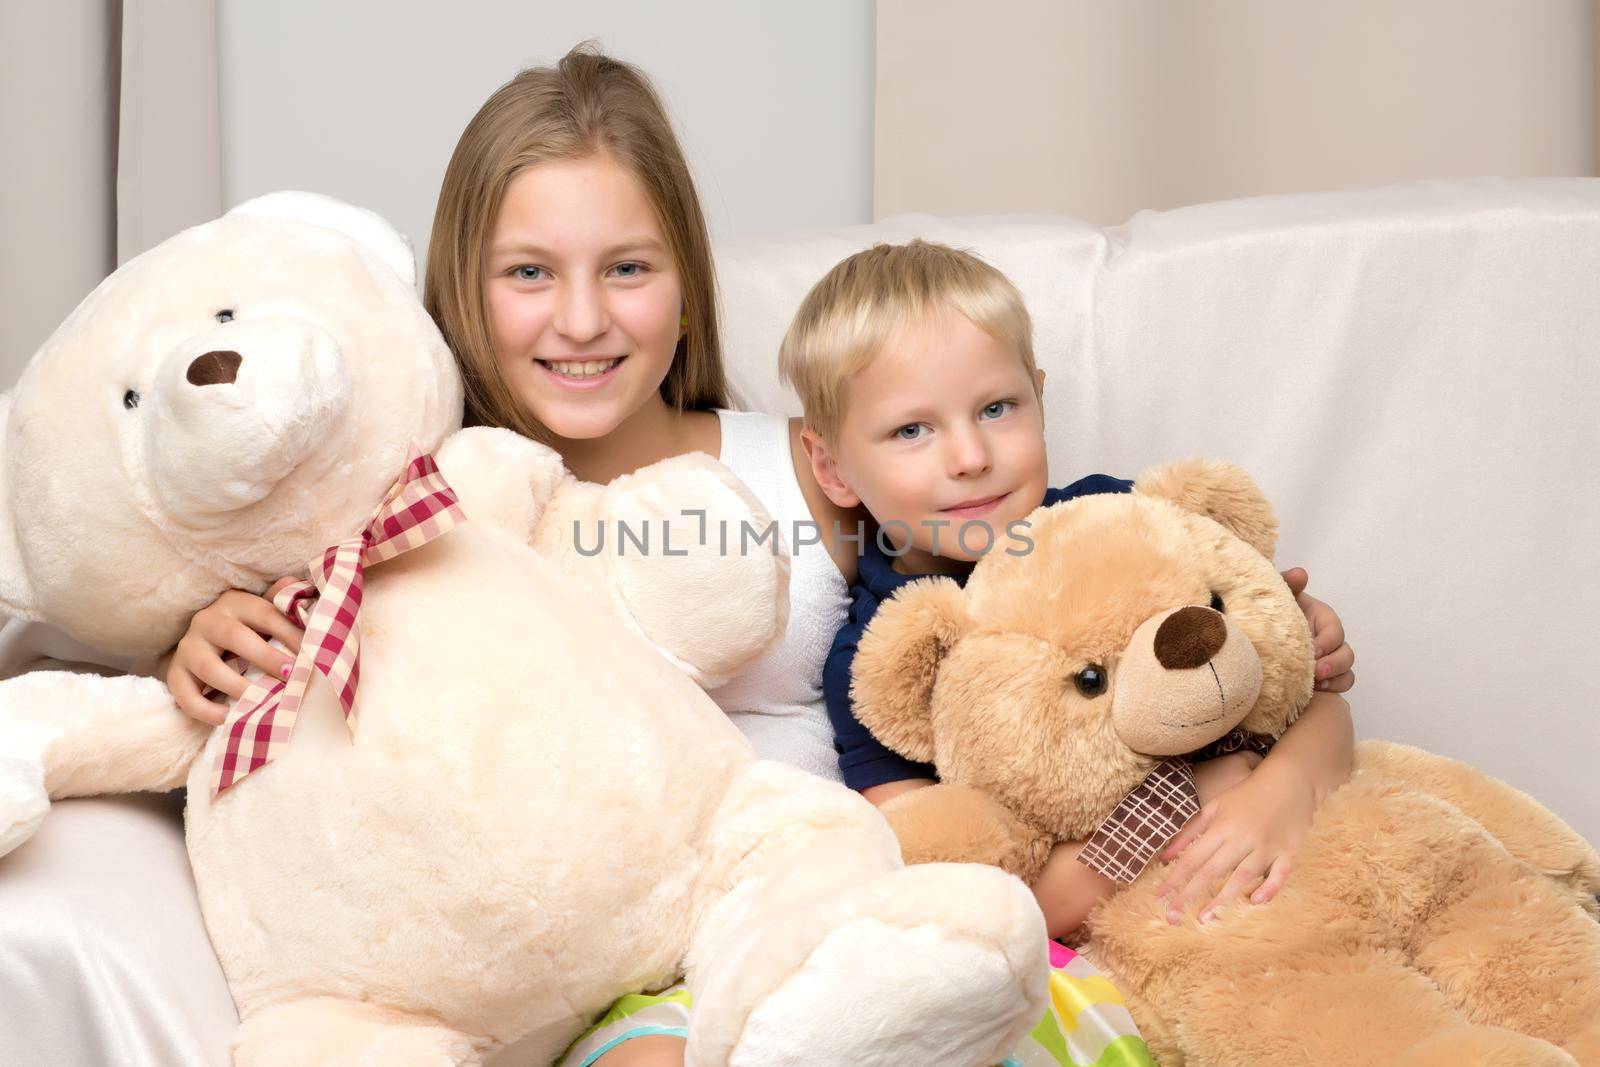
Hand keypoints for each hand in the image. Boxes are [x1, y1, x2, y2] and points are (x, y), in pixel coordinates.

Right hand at [165, 581, 301, 724]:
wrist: (202, 643)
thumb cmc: (245, 629)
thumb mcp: (261, 613)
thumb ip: (279, 603)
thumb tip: (297, 583)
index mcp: (235, 603)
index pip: (265, 614)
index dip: (289, 632)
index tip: (313, 653)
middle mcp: (208, 621)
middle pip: (235, 637)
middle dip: (266, 657)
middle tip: (292, 676)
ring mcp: (188, 647)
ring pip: (208, 667)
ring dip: (236, 685)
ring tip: (260, 701)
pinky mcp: (175, 673)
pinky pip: (184, 693)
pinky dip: (204, 709)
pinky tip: (227, 717)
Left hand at [1156, 759, 1316, 923]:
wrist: (1289, 780)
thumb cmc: (1247, 794)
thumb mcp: (1214, 807)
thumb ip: (1189, 830)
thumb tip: (1165, 856)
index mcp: (1221, 827)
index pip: (1192, 858)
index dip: (1174, 879)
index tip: (1159, 898)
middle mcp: (1241, 837)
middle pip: (1212, 870)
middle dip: (1190, 894)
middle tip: (1174, 917)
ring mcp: (1266, 845)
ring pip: (1243, 875)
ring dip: (1224, 897)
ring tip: (1206, 917)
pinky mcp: (1289, 851)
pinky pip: (1280, 873)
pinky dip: (1270, 888)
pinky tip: (1256, 901)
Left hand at [1281, 567, 1354, 692]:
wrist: (1258, 634)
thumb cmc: (1272, 612)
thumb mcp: (1278, 595)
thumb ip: (1287, 582)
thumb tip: (1299, 574)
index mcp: (1322, 620)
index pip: (1335, 631)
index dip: (1327, 641)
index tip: (1313, 649)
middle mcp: (1330, 642)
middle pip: (1346, 655)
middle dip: (1333, 664)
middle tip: (1315, 671)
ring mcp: (1330, 661)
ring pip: (1346, 673)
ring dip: (1334, 679)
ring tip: (1315, 684)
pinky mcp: (1324, 679)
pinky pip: (1340, 687)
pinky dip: (1332, 690)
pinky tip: (1315, 692)